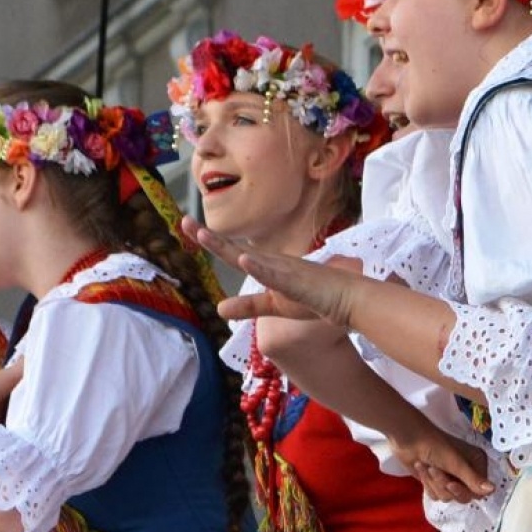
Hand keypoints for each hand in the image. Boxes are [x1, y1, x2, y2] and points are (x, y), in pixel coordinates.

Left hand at [181, 218, 364, 327]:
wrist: (349, 298)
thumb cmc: (314, 298)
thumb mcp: (273, 305)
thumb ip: (247, 306)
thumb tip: (219, 310)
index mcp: (265, 266)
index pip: (232, 253)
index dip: (210, 241)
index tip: (188, 227)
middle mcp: (272, 263)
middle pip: (234, 249)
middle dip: (208, 237)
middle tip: (183, 222)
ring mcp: (284, 270)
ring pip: (251, 258)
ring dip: (227, 247)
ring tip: (204, 235)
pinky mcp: (297, 282)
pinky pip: (276, 275)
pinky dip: (261, 267)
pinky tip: (245, 260)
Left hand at [391, 427, 494, 502]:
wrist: (407, 439)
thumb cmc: (434, 445)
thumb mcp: (455, 462)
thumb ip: (473, 479)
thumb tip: (493, 490)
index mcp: (477, 464)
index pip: (479, 491)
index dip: (464, 490)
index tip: (451, 483)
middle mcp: (468, 472)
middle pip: (463, 496)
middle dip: (445, 485)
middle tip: (435, 470)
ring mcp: (452, 478)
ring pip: (448, 497)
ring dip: (434, 483)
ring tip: (428, 466)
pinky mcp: (437, 482)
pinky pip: (436, 495)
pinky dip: (427, 484)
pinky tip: (422, 468)